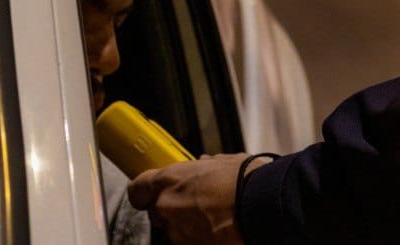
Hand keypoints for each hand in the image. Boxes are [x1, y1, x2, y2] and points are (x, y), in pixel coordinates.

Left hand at [128, 153, 269, 243]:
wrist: (261, 206)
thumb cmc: (244, 180)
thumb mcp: (223, 162)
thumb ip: (205, 165)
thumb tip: (204, 164)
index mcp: (169, 179)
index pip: (137, 189)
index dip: (143, 193)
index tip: (148, 195)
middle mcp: (165, 206)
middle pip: (156, 212)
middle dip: (171, 210)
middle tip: (195, 205)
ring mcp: (176, 231)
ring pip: (174, 230)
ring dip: (187, 226)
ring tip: (212, 219)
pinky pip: (188, 242)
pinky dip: (198, 239)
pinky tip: (217, 231)